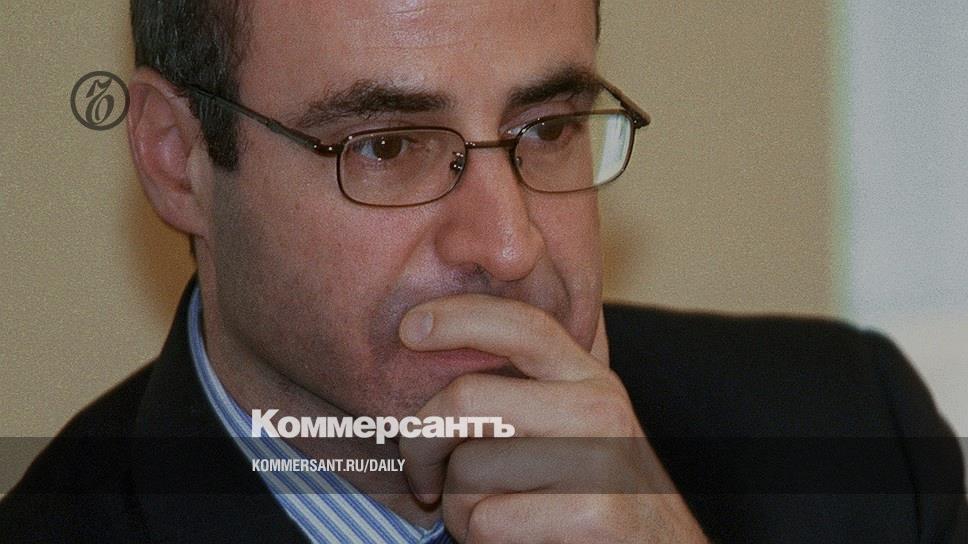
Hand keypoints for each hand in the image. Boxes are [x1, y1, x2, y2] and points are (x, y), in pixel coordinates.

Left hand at [398, 294, 706, 542]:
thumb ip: (522, 395)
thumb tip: (433, 353)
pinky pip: (488, 521)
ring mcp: (601, 459)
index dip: (457, 316)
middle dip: (421, 444)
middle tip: (422, 479)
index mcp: (587, 378)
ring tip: (484, 519)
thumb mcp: (569, 432)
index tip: (409, 328)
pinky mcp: (596, 514)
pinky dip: (480, 541)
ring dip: (455, 508)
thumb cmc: (590, 499)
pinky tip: (512, 543)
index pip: (519, 324)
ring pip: (469, 468)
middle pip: (468, 398)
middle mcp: (598, 407)